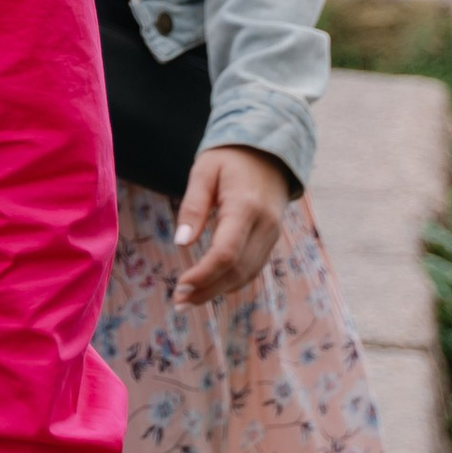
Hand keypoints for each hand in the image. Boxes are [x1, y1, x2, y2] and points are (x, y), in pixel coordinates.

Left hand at [171, 143, 291, 303]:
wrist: (269, 150)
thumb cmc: (230, 157)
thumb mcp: (204, 171)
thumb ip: (193, 206)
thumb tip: (181, 243)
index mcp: (246, 207)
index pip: (226, 253)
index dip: (203, 275)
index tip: (180, 287)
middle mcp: (265, 226)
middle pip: (237, 270)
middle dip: (207, 290)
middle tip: (178, 302)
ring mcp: (273, 235)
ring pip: (247, 274)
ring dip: (218, 291)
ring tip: (189, 299)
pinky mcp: (272, 239)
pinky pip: (253, 267)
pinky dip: (232, 281)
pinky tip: (210, 286)